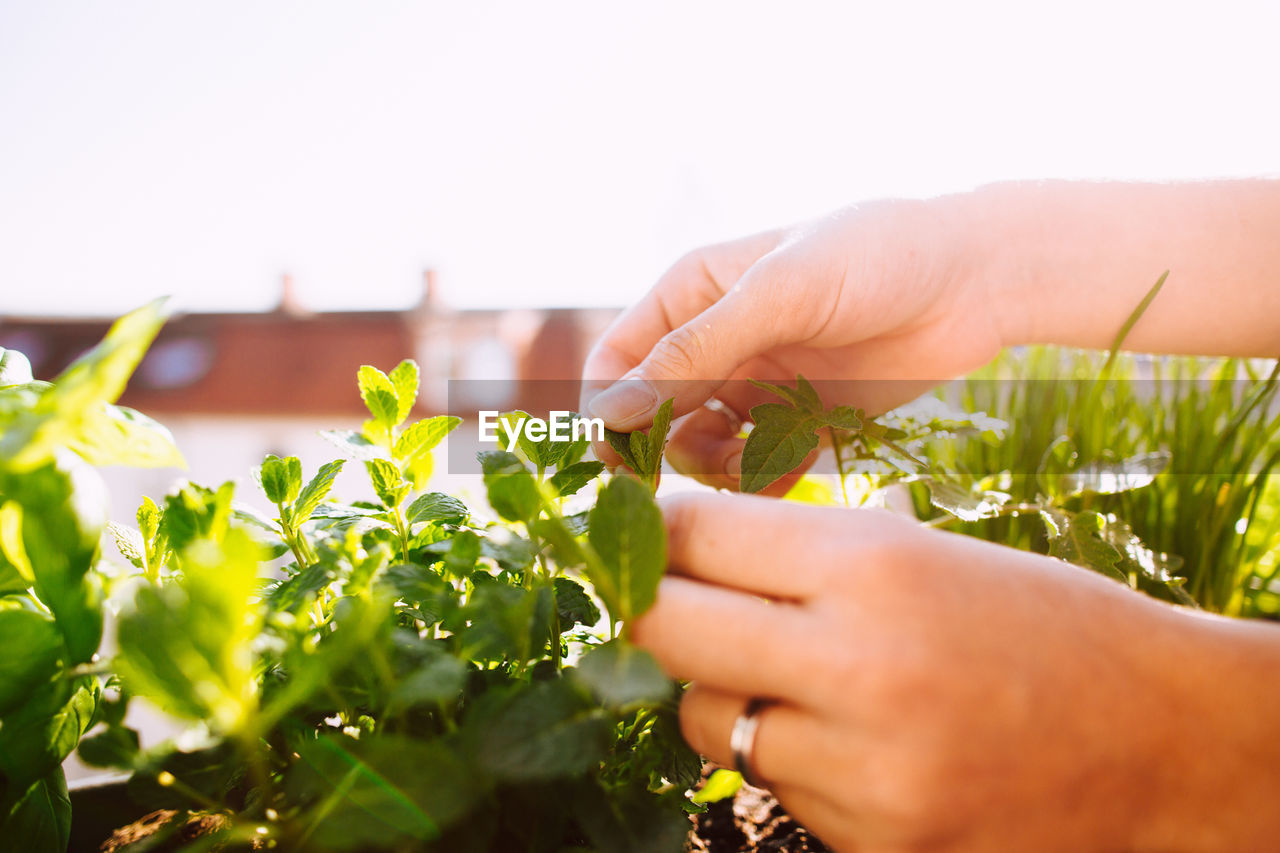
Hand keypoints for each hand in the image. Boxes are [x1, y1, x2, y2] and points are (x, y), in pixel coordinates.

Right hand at [580, 199, 1005, 489]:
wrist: (977, 278)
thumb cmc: (874, 257)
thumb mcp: (778, 293)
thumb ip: (695, 352)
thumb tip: (611, 411)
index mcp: (693, 294)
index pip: (617, 361)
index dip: (608, 410)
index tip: (620, 457)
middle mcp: (718, 341)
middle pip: (654, 416)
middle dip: (667, 449)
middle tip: (704, 470)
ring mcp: (758, 383)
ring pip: (702, 449)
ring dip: (718, 469)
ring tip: (764, 461)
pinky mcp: (801, 419)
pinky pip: (757, 465)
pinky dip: (763, 477)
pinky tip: (796, 465)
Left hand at [633, 491, 1279, 851]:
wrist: (1157, 741)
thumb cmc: (1037, 621)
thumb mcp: (920, 551)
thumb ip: (796, 552)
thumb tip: (676, 547)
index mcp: (873, 564)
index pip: (694, 535)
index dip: (658, 528)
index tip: (652, 533)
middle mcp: (856, 665)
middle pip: (663, 627)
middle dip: (652, 605)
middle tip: (668, 597)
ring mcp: (862, 770)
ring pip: (704, 719)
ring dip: (722, 692)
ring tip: (789, 676)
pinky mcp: (874, 841)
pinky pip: (773, 786)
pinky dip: (789, 756)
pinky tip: (850, 739)